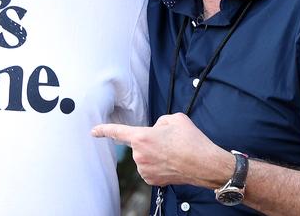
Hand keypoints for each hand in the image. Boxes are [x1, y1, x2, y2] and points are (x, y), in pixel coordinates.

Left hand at [92, 112, 231, 187]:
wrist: (205, 164)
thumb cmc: (191, 141)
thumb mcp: (174, 119)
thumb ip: (159, 122)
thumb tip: (155, 130)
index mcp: (142, 137)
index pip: (117, 132)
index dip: (104, 130)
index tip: (94, 131)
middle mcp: (140, 155)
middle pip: (139, 143)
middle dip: (150, 140)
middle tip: (169, 141)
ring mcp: (145, 169)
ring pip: (145, 156)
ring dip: (155, 153)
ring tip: (173, 152)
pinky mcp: (152, 180)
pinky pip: (150, 167)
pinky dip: (158, 164)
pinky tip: (171, 162)